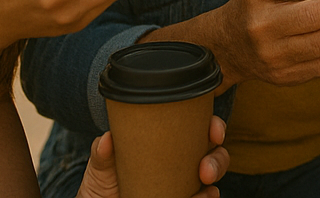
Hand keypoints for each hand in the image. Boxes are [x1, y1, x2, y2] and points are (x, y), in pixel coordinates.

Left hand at [78, 115, 229, 197]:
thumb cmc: (104, 183)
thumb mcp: (101, 166)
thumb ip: (103, 152)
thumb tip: (107, 139)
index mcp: (169, 143)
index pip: (199, 129)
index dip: (214, 127)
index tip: (213, 132)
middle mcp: (183, 162)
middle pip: (216, 154)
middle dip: (218, 160)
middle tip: (205, 170)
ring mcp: (186, 185)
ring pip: (214, 179)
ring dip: (215, 180)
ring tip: (204, 189)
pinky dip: (206, 197)